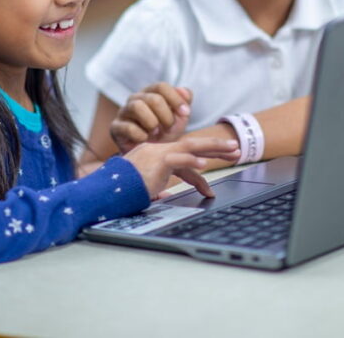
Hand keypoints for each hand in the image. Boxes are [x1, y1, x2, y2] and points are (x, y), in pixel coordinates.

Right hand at [110, 83, 192, 152]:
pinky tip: (145, 140)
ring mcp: (123, 112)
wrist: (151, 156)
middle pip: (153, 98)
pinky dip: (140, 135)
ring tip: (156, 132)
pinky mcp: (115, 127)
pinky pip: (128, 127)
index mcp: (150, 93)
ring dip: (152, 122)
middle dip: (166, 115)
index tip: (186, 113)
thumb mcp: (179, 119)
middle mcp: (135, 99)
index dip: (175, 99)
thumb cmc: (165, 134)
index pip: (161, 86)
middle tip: (169, 127)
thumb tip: (184, 92)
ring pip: (137, 106)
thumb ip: (184, 103)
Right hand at [123, 136, 239, 198]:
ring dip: (214, 148)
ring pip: (190, 146)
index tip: (217, 172)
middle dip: (216, 147)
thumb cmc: (121, 191)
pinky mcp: (155, 161)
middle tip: (237, 150)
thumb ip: (156, 190)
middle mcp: (158, 151)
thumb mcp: (143, 189)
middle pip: (192, 145)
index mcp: (157, 157)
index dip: (203, 162)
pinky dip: (192, 161)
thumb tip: (166, 196)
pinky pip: (178, 159)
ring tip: (232, 150)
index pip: (184, 155)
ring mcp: (158, 154)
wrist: (106, 190)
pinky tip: (205, 165)